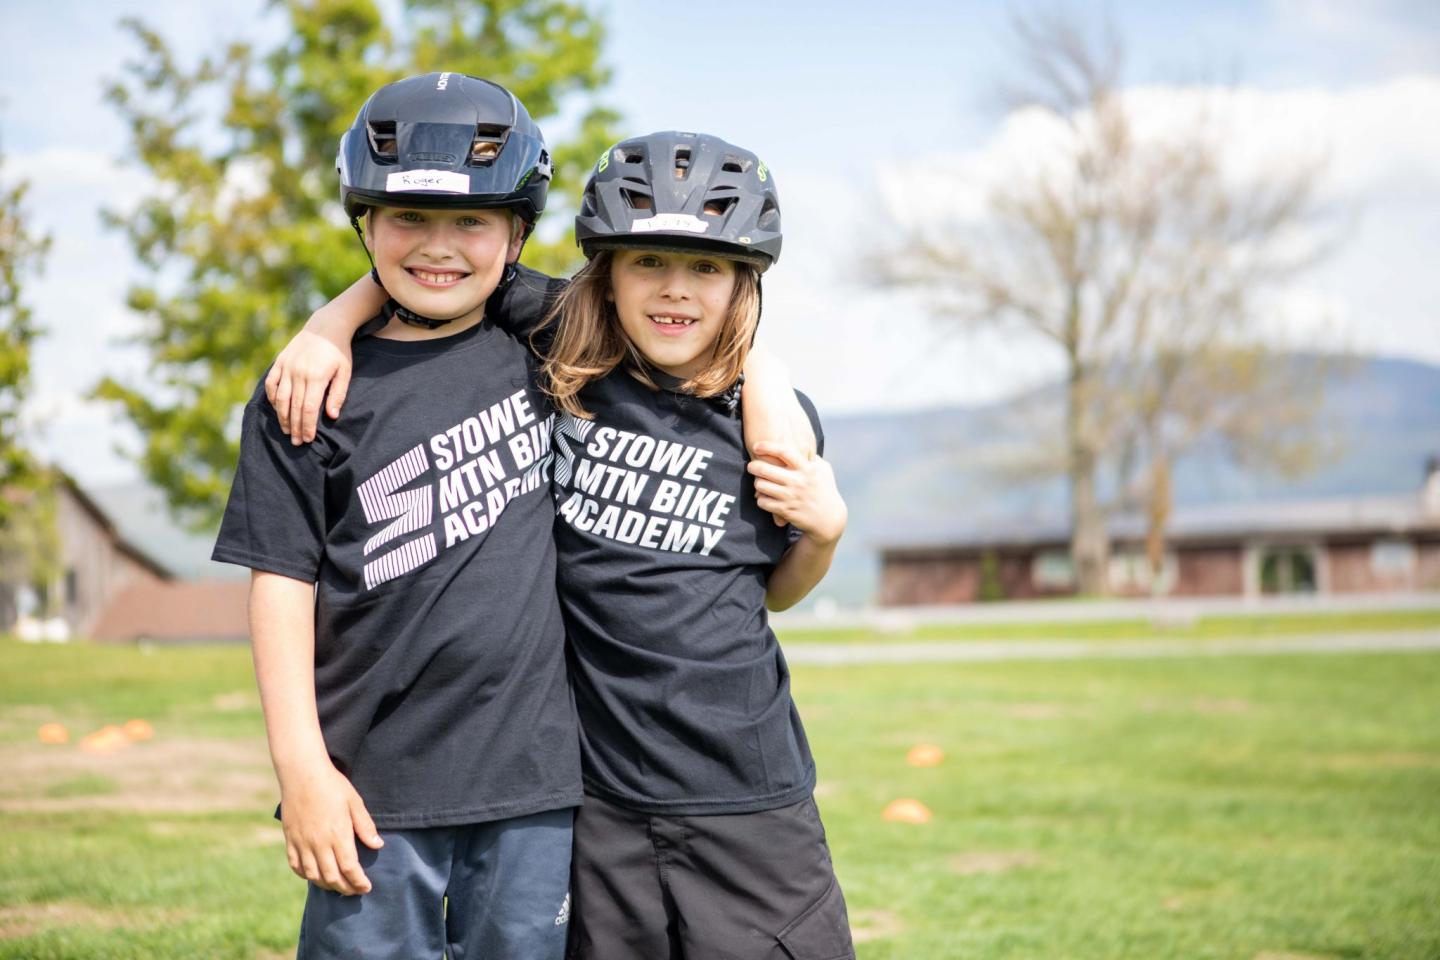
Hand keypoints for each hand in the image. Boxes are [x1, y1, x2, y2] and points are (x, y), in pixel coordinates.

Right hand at [264, 328, 352, 444]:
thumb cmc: (339, 352)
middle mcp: (298, 373)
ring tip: (287, 431)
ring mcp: (287, 367)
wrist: (325, 327)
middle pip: (294, 407)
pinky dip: (271, 397)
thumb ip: (338, 394)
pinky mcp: (280, 362)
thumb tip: (330, 416)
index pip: (308, 408)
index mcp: (316, 377)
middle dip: (296, 427)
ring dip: (282, 417)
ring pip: (280, 398)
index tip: (308, 439)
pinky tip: (277, 409)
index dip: (308, 426)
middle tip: (297, 443)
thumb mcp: (345, 372)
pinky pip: (271, 383)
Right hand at [278, 763, 383, 895]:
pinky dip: (306, 875)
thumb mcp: (355, 802)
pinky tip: (315, 875)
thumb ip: (365, 826)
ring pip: (313, 875)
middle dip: (345, 888)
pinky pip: (296, 865)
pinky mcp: (290, 839)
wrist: (302, 773)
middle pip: (332, 877)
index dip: (359, 882)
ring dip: (326, 885)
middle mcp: (318, 843)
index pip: (350, 868)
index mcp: (338, 834)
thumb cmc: (333, 785)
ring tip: (337, 886)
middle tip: (355, 891)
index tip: (366, 887)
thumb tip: (378, 845)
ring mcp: (302, 842)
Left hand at [746, 441, 846, 545]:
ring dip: (757, 483)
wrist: (829, 519)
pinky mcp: (785, 511)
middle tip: (751, 466)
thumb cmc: (826, 490)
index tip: (757, 446)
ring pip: (761, 486)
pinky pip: (763, 502)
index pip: (784, 452)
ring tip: (759, 482)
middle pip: (765, 469)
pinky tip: (764, 497)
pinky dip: (760, 499)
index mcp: (807, 469)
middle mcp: (797, 482)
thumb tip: (800, 443)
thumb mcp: (823, 470)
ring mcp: (790, 497)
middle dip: (753, 466)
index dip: (767, 447)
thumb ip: (811, 457)